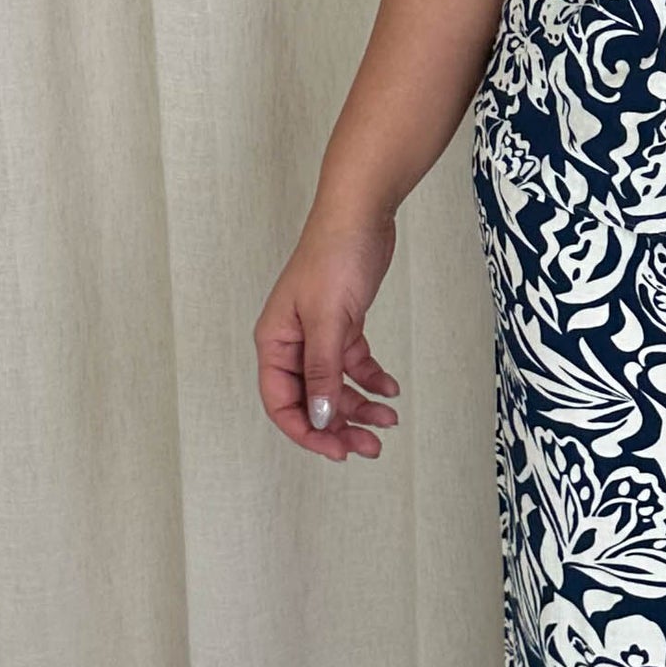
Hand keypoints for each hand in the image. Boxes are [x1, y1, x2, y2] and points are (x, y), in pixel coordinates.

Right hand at [254, 207, 401, 460]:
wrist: (361, 215)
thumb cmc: (334, 256)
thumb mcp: (328, 320)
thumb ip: (322, 371)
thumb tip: (319, 418)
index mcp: (275, 343)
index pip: (281, 403)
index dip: (306, 432)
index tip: (336, 451)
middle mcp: (292, 343)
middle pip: (310, 400)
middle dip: (339, 426)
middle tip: (370, 446)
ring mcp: (318, 336)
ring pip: (335, 387)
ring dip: (359, 407)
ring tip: (388, 420)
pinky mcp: (343, 326)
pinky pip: (354, 365)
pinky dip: (371, 379)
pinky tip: (390, 389)